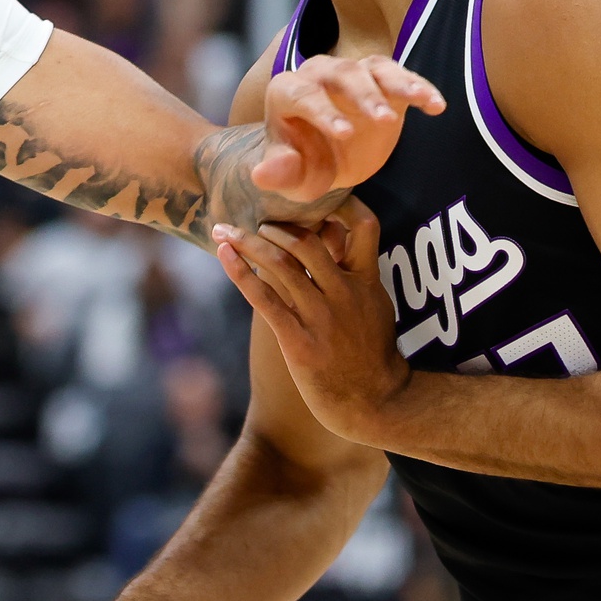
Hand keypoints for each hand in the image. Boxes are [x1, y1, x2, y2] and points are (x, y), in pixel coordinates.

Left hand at [213, 201, 408, 440]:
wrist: (375, 403)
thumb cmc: (373, 357)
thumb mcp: (377, 308)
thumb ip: (359, 275)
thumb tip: (340, 243)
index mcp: (367, 282)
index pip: (364, 227)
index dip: (341, 206)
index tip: (314, 198)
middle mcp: (344, 293)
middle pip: (306, 242)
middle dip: (275, 226)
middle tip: (254, 220)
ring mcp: (321, 317)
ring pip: (280, 265)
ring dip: (248, 242)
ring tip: (226, 231)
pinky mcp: (298, 341)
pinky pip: (264, 299)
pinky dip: (240, 273)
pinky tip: (224, 255)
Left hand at [256, 56, 443, 201]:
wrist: (329, 160)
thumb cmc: (305, 166)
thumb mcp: (292, 177)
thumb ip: (279, 174)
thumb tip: (261, 175)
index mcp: (286, 93)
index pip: (303, 96)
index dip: (324, 112)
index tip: (346, 135)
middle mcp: (317, 74)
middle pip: (341, 73)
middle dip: (363, 95)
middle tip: (384, 120)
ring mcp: (351, 73)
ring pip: (373, 68)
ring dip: (396, 83)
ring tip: (420, 100)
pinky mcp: (382, 78)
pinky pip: (401, 75)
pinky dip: (419, 87)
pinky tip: (436, 106)